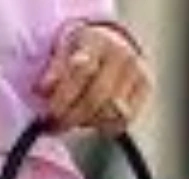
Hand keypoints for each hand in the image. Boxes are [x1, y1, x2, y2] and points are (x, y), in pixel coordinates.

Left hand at [34, 22, 151, 135]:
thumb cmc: (82, 53)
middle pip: (96, 96)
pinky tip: (94, 122)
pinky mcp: (146, 86)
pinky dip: (106, 126)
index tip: (50, 113)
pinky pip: (126, 119)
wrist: (112, 45)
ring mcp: (136, 70)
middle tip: (56, 126)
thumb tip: (42, 89)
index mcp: (97, 42)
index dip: (63, 97)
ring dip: (88, 122)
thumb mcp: (63, 53)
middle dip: (72, 117)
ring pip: (110, 111)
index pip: (81, 70)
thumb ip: (53, 71)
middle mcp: (121, 54)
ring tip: (75, 119)